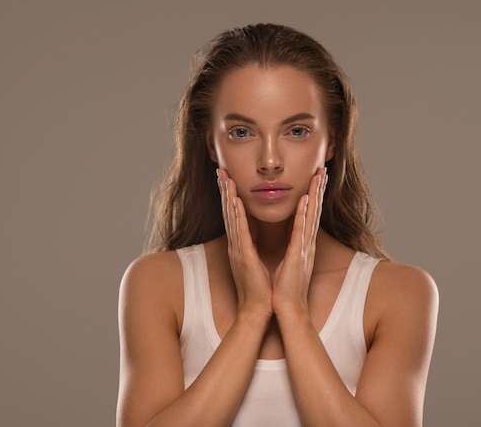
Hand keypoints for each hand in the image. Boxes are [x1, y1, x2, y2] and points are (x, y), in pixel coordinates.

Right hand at [217, 168, 272, 318]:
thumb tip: (253, 230)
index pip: (233, 215)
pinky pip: (240, 232)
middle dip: (224, 190)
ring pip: (232, 218)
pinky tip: (235, 201)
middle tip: (221, 170)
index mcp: (240, 244)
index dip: (229, 195)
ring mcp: (238, 250)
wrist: (258, 310)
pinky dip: (237, 216)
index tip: (227, 178)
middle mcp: (236, 244)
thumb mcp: (254, 260)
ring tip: (225, 178)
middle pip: (228, 212)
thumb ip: (251, 244)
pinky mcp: (244, 257)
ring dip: (228, 197)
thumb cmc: (259, 287)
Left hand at [271, 167, 327, 317]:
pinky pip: (300, 231)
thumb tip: (292, 238)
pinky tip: (305, 200)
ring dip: (315, 195)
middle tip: (323, 170)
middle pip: (314, 212)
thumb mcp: (290, 264)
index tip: (316, 179)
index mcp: (303, 246)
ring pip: (311, 217)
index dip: (314, 196)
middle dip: (319, 190)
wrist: (288, 311)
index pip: (309, 216)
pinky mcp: (298, 256)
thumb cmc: (286, 290)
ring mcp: (304, 249)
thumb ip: (292, 248)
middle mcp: (307, 244)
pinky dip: (303, 215)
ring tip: (318, 176)